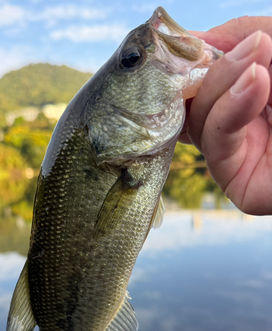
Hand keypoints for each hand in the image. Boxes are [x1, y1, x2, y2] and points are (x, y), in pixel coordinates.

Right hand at [180, 17, 271, 214]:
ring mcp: (237, 154)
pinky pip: (216, 145)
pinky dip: (229, 110)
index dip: (193, 61)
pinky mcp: (238, 181)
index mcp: (246, 98)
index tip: (189, 41)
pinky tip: (256, 83)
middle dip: (210, 70)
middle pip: (194, 101)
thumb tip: (194, 39)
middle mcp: (237, 126)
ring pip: (198, 121)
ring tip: (257, 64)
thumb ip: (248, 33)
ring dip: (221, 84)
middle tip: (245, 47)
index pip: (203, 81)